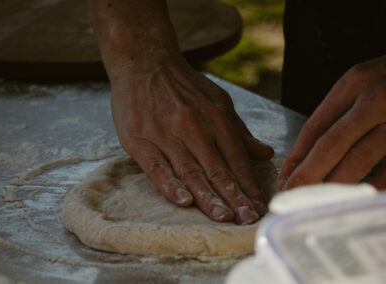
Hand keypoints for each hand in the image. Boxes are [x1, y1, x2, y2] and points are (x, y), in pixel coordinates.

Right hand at [111, 53, 273, 223]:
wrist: (145, 62)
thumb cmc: (183, 85)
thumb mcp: (218, 100)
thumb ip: (239, 130)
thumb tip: (264, 153)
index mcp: (216, 117)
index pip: (238, 159)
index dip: (250, 185)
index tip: (260, 206)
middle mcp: (194, 126)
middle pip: (218, 169)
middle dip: (235, 197)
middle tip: (248, 220)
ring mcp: (165, 134)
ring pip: (190, 171)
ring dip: (208, 197)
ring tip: (223, 217)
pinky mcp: (140, 140)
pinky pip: (157, 166)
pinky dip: (170, 184)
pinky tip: (182, 200)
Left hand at [279, 56, 385, 189]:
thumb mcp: (365, 83)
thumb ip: (341, 111)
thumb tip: (308, 154)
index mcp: (353, 83)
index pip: (315, 126)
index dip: (297, 156)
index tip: (285, 177)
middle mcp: (374, 96)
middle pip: (331, 143)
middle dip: (309, 173)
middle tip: (293, 194)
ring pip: (361, 157)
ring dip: (338, 182)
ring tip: (322, 200)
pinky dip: (379, 183)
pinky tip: (364, 195)